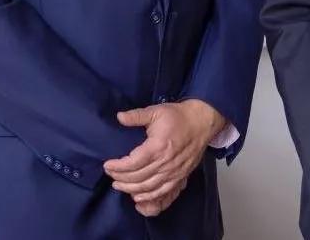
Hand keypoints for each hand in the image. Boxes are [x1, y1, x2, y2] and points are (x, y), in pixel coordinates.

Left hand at [104, 99, 225, 214]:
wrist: (202, 122)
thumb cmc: (178, 116)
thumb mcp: (156, 111)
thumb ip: (136, 116)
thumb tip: (119, 117)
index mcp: (157, 146)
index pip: (132, 163)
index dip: (117, 167)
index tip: (107, 165)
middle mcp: (165, 163)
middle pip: (138, 178)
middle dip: (121, 178)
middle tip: (111, 175)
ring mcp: (173, 172)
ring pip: (148, 188)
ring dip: (131, 189)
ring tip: (119, 185)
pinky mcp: (180, 177)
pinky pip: (163, 193)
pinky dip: (149, 198)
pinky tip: (138, 197)